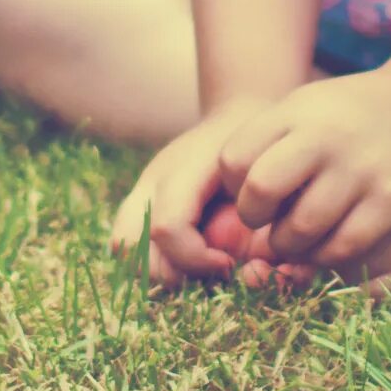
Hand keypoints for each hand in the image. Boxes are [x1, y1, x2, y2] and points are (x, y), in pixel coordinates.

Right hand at [107, 105, 269, 286]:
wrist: (240, 119)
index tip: (228, 262)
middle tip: (210, 267)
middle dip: (173, 270)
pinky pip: (127, 242)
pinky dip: (152, 259)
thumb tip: (244, 266)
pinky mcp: (139, 201)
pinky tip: (188, 256)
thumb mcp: (268, 183)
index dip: (196, 258)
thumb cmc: (261, 154)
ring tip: (198, 264)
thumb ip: (258, 225)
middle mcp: (153, 179)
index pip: (167, 227)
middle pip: (130, 244)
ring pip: (122, 247)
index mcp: (184, 169)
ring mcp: (141, 189)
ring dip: (159, 268)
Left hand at [215, 70, 390, 273]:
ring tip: (293, 236)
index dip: (231, 187)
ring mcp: (361, 169)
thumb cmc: (345, 118)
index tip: (246, 192)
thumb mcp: (302, 108)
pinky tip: (325, 244)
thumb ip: (265, 142)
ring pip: (302, 229)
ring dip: (288, 245)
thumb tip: (223, 197)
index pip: (235, 158)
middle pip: (263, 191)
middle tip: (264, 221)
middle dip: (253, 218)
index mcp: (295, 112)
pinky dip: (325, 255)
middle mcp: (326, 137)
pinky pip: (343, 246)